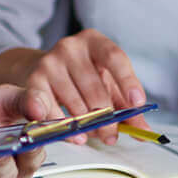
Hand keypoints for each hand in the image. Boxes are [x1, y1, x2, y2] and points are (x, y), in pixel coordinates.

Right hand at [0, 29, 143, 142]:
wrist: (45, 70)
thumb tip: (144, 133)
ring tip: (90, 135)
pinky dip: (61, 124)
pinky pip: (50, 108)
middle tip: (111, 136)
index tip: (137, 103)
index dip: (127, 81)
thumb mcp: (109, 86)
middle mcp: (71, 47)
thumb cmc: (84, 78)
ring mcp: (50, 62)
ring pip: (74, 102)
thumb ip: (128, 108)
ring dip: (85, 125)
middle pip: (95, 86)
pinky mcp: (33, 80)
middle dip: (106, 117)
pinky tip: (72, 134)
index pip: (115, 57)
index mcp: (95, 42)